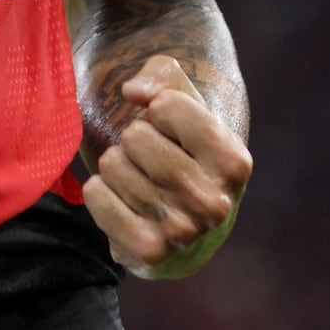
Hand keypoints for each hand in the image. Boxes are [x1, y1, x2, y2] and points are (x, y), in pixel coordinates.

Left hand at [86, 55, 250, 278]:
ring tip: (139, 181)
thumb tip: (133, 91)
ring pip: (113, 164)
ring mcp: (182, 232)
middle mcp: (214, 202)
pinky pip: (96, 196)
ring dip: (118, 167)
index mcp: (234, 162)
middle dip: (135, 140)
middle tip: (151, 160)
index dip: (157, 110)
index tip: (170, 130)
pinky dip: (100, 192)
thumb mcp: (190, 108)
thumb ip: (164, 76)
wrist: (190, 230)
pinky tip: (122, 202)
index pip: (166, 106)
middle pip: (136, 136)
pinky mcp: (147, 253)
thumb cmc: (186, 154)